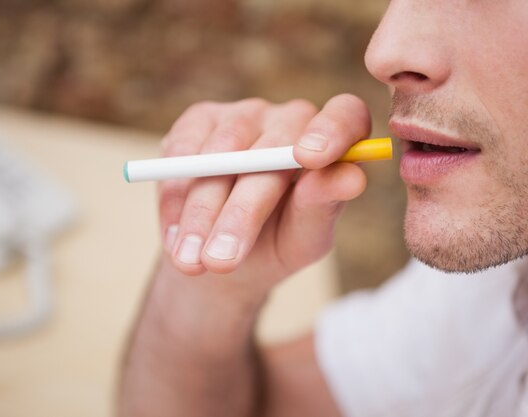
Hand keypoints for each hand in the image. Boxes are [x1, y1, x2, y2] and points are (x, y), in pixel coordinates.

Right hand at [159, 94, 370, 289]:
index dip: (331, 131)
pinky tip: (176, 238)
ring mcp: (243, 115)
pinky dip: (175, 200)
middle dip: (242, 210)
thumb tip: (352, 178)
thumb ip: (325, 207)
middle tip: (222, 260)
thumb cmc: (277, 242)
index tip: (309, 159)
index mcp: (331, 143)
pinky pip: (183, 152)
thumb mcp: (305, 238)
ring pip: (221, 153)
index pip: (345, 116)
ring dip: (202, 213)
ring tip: (192, 261)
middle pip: (272, 148)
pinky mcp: (198, 121)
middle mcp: (290, 119)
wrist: (220, 252)